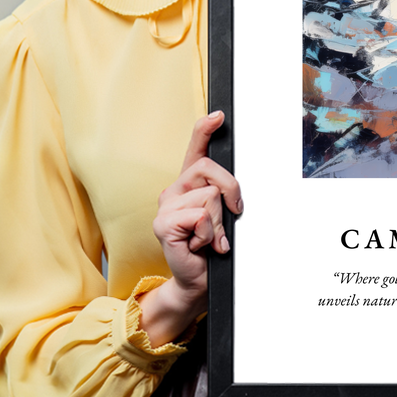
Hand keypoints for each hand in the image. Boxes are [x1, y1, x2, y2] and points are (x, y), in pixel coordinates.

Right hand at [138, 111, 242, 345]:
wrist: (198, 280)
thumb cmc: (211, 248)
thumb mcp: (223, 216)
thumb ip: (224, 196)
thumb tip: (233, 188)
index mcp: (189, 184)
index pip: (195, 149)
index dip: (205, 129)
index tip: (219, 115)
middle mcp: (174, 190)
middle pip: (210, 169)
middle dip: (231, 191)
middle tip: (232, 215)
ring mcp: (165, 206)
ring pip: (210, 196)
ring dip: (219, 222)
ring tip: (210, 238)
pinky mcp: (163, 224)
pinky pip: (200, 216)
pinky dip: (209, 234)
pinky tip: (200, 245)